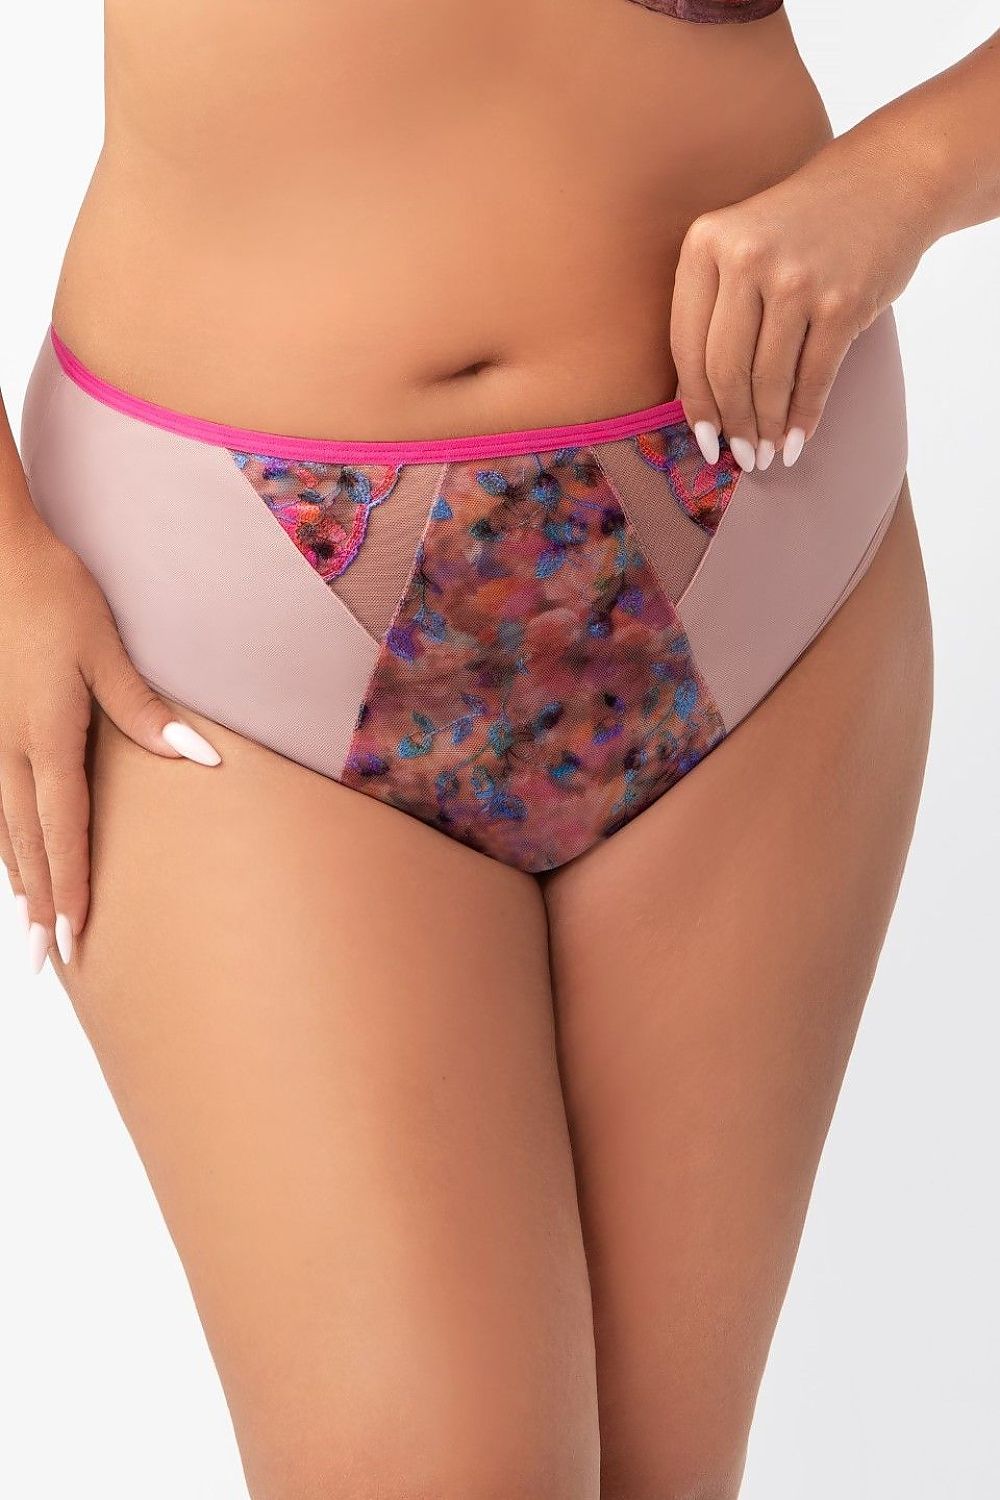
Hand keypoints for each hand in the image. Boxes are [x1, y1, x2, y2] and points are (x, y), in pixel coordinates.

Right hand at [0, 511, 221, 974]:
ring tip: (29, 927)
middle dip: (39, 908)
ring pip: (2, 829)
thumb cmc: (51, 595)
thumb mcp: (103, 649)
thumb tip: (201, 758)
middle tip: (47, 963)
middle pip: (26, 846)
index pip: (62, 834)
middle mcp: (6, 750)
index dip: (69, 891)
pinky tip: (11, 857)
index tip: (73, 942)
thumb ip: (145, 711)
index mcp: (43, 739)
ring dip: (18, 880)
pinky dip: (4, 840)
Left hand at [670, 132, 929, 471]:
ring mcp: (796, 279)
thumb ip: (714, 306)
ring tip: (767, 454)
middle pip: (725, 369)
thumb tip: (696, 402)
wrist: (886, 180)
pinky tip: (797, 439)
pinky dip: (804, 417)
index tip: (701, 440)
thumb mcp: (742, 243)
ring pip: (769, 379)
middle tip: (740, 456)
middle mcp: (746, 258)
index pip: (685, 344)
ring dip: (767, 428)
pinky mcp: (842, 301)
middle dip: (731, 424)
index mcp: (706, 243)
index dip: (693, 403)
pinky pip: (814, 377)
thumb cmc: (802, 226)